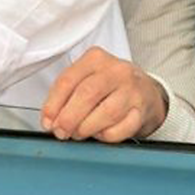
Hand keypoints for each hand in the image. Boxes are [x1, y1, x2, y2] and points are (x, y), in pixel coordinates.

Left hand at [41, 47, 167, 142]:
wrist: (146, 91)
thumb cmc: (110, 86)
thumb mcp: (87, 78)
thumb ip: (67, 94)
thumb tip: (51, 119)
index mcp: (95, 59)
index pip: (68, 80)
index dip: (53, 104)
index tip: (47, 121)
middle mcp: (116, 70)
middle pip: (86, 94)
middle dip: (69, 118)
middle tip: (61, 132)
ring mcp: (132, 90)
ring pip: (106, 113)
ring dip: (86, 128)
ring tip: (78, 133)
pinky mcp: (142, 110)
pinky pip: (121, 129)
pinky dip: (106, 136)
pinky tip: (100, 133)